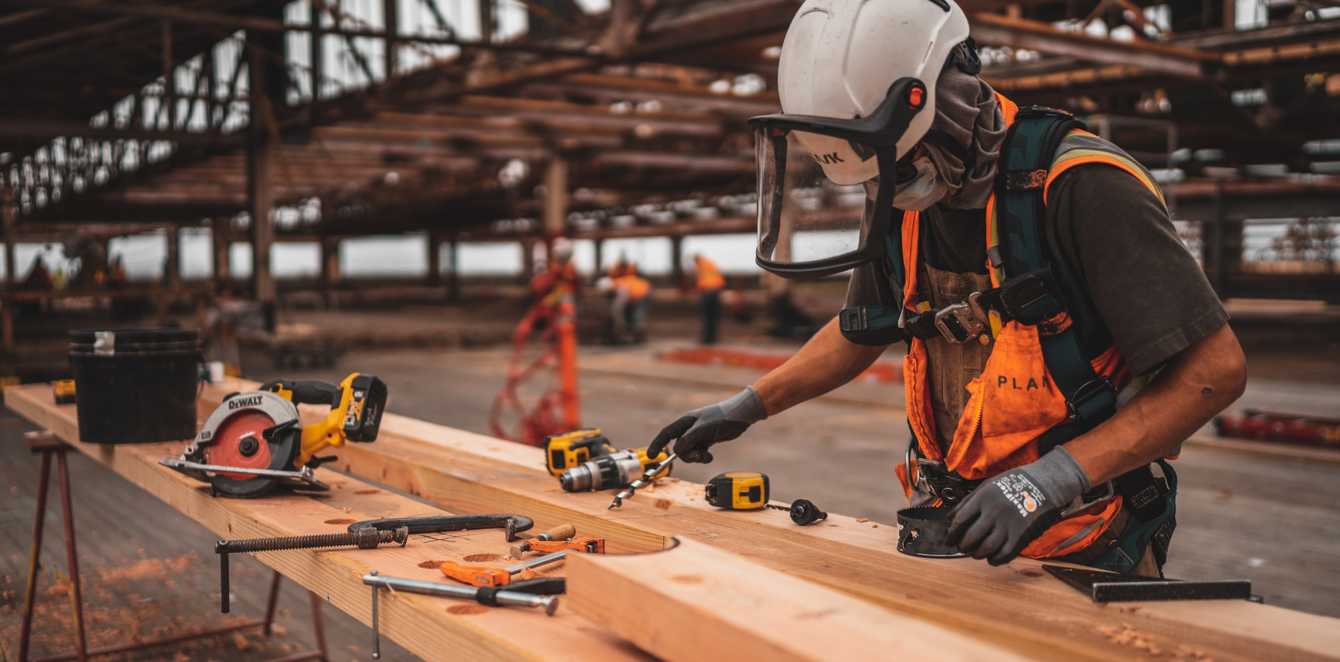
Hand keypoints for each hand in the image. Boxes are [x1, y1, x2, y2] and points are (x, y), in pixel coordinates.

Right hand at [647, 388, 767, 462]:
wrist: (741, 415)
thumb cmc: (722, 417)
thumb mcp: (704, 429)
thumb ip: (689, 440)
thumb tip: (676, 451)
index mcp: (685, 421)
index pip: (666, 434)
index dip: (657, 444)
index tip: (651, 456)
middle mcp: (689, 428)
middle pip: (678, 447)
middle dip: (686, 455)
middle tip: (698, 456)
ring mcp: (698, 435)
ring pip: (688, 451)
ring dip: (696, 457)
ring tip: (706, 456)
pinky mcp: (706, 440)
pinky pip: (698, 453)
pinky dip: (702, 457)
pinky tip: (710, 456)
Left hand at [946, 448, 1089, 564]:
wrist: (1043, 484)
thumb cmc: (1013, 484)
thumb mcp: (987, 486)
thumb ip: (968, 502)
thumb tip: (950, 519)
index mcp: (983, 498)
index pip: (960, 521)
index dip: (952, 533)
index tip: (949, 540)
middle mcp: (994, 512)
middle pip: (971, 537)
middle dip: (963, 546)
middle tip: (962, 547)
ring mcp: (1008, 525)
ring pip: (986, 548)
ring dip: (977, 554)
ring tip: (975, 552)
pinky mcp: (1021, 535)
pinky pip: (1004, 554)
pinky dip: (994, 559)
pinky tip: (991, 557)